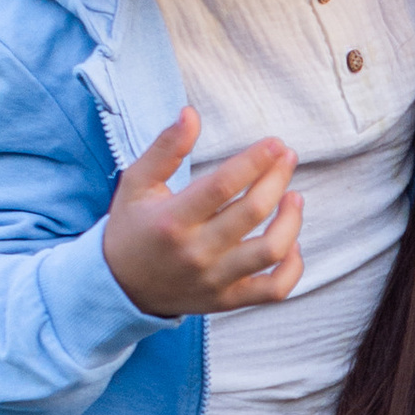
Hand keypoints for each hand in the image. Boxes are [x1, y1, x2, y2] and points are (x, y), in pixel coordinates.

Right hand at [103, 109, 302, 319]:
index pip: (222, 186)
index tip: (275, 143)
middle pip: (252, 213)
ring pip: (270, 251)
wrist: (120, 287)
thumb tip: (190, 113)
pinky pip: (273, 290)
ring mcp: (215, 280)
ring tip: (294, 197)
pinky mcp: (227, 300)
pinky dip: (293, 269)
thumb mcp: (137, 183)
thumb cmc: (132, 227)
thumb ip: (165, 148)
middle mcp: (196, 252)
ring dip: (291, 221)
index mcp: (172, 220)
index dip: (254, 161)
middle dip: (277, 179)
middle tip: (288, 156)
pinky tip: (292, 244)